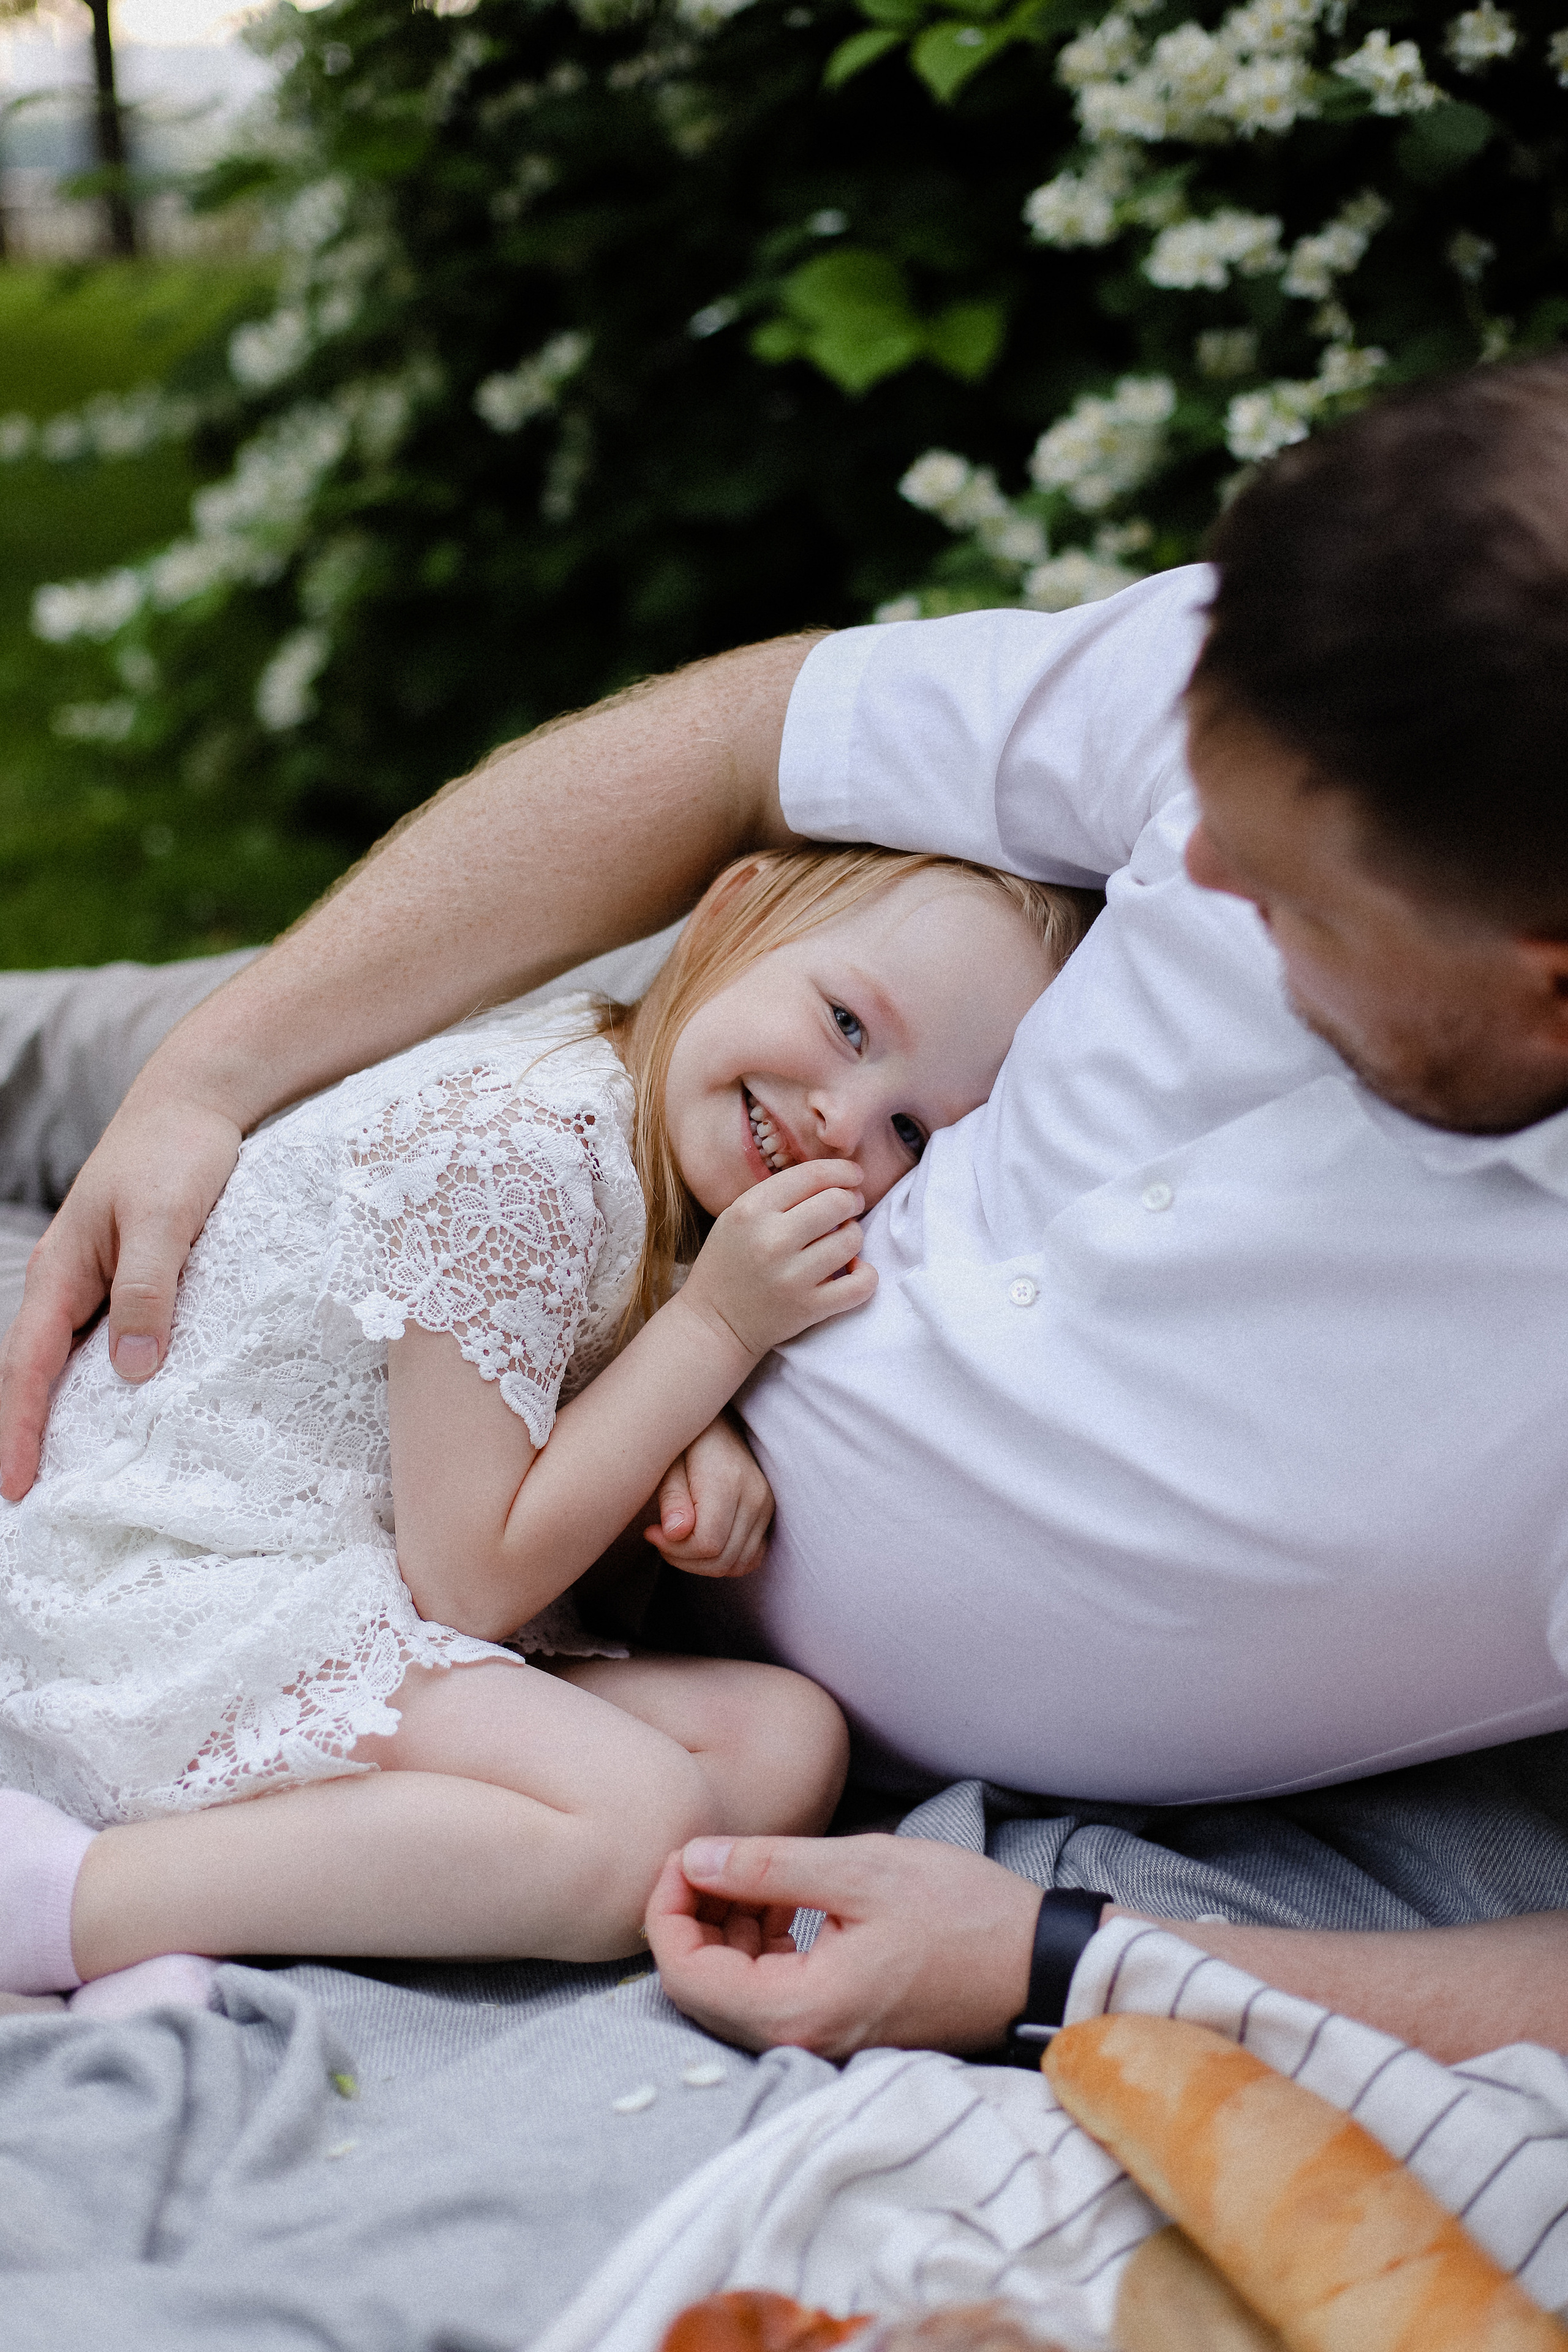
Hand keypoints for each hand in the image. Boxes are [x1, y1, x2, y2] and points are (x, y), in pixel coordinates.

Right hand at [0, 1094, 242, 1500]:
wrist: (197, 1103)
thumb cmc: (178, 1152)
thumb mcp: (167, 1219)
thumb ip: (150, 1291)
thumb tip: (133, 1371)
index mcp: (63, 1271)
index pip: (28, 1367)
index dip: (20, 1430)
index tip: (17, 1488)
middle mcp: (70, 1281)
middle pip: (35, 1372)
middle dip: (27, 1434)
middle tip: (31, 1501)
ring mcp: (96, 1278)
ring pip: (68, 1360)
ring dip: (63, 1413)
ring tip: (72, 1475)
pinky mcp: (129, 1275)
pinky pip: (102, 1339)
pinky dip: (100, 1381)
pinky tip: (122, 1411)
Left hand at [644, 1832, 1044, 2058]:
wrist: (1038, 1963)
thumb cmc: (962, 1914)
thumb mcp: (862, 1869)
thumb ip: (768, 1867)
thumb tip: (695, 1859)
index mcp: (799, 2010)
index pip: (686, 1975)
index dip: (668, 1909)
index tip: (686, 1853)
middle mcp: (802, 2040)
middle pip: (701, 1987)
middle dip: (695, 1916)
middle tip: (714, 1855)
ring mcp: (822, 2040)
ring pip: (733, 1989)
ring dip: (728, 1928)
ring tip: (755, 1872)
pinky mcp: (840, 2027)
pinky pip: (771, 1991)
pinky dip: (762, 1944)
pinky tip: (785, 1902)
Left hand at [646, 1414, 773, 1576]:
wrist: (714, 1421)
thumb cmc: (683, 1441)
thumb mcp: (666, 1462)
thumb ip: (672, 1498)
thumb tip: (676, 1533)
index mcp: (727, 1481)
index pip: (707, 1543)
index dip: (674, 1550)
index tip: (652, 1532)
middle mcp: (754, 1496)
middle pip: (722, 1559)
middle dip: (684, 1560)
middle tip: (661, 1539)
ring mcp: (765, 1505)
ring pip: (737, 1565)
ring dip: (702, 1565)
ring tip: (678, 1541)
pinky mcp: (767, 1512)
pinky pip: (751, 1558)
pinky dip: (726, 1561)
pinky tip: (702, 1543)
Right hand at [676, 1160, 876, 1362]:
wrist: (714, 1321)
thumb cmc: (729, 1262)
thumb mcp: (737, 1215)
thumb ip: (779, 1193)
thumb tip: (834, 1178)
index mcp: (751, 1210)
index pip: (812, 1175)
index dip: (841, 1171)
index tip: (852, 1175)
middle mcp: (772, 1240)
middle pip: (837, 1202)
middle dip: (852, 1200)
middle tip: (850, 1206)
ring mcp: (792, 1276)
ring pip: (852, 1239)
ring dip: (854, 1235)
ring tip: (841, 1238)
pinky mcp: (809, 1307)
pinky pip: (861, 1284)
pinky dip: (866, 1274)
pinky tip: (853, 1269)